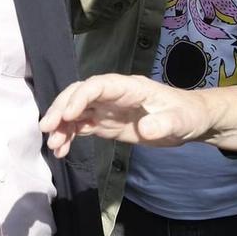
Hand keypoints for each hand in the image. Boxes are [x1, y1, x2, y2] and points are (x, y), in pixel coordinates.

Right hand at [40, 71, 236, 157]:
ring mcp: (107, 109)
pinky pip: (82, 126)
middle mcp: (113, 95)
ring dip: (61, 125)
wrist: (190, 122)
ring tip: (54, 146)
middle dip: (61, 108)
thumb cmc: (187, 115)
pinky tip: (62, 150)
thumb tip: (146, 129)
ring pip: (76, 111)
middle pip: (79, 94)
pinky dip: (69, 136)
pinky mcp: (106, 124)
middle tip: (46, 128)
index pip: (98, 85)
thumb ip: (164, 123)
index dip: (80, 97)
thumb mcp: (180, 121)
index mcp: (129, 87)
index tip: (68, 116)